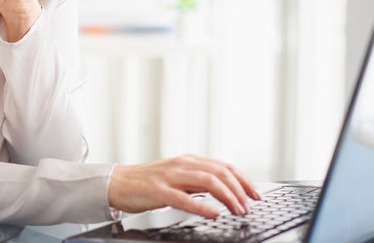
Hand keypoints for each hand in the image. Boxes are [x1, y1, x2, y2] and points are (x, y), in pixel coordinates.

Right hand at [108, 155, 261, 217]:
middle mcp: (182, 165)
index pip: (223, 166)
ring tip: (237, 209)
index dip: (243, 179)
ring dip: (228, 196)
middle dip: (240, 189)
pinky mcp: (159, 191)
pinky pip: (185, 198)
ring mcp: (171, 176)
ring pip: (208, 181)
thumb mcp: (176, 177)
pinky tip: (214, 213)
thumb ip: (197, 181)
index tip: (256, 193)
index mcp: (188, 161)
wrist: (117, 183)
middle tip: (250, 205)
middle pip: (220, 172)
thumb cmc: (146, 182)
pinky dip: (203, 206)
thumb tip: (222, 190)